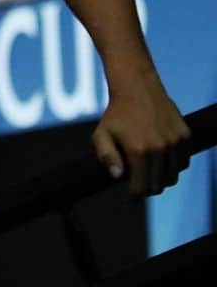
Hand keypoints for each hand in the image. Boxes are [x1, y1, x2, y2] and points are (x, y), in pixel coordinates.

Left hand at [91, 72, 190, 196]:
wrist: (136, 88)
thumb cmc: (116, 113)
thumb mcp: (101, 133)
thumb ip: (106, 156)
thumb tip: (116, 177)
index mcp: (138, 150)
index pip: (141, 186)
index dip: (135, 195)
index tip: (131, 197)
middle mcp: (159, 148)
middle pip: (158, 185)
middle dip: (147, 189)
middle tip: (140, 186)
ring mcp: (174, 142)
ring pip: (172, 176)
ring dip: (161, 179)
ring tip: (150, 174)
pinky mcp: (185, 136)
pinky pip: (182, 162)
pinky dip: (173, 166)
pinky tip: (161, 161)